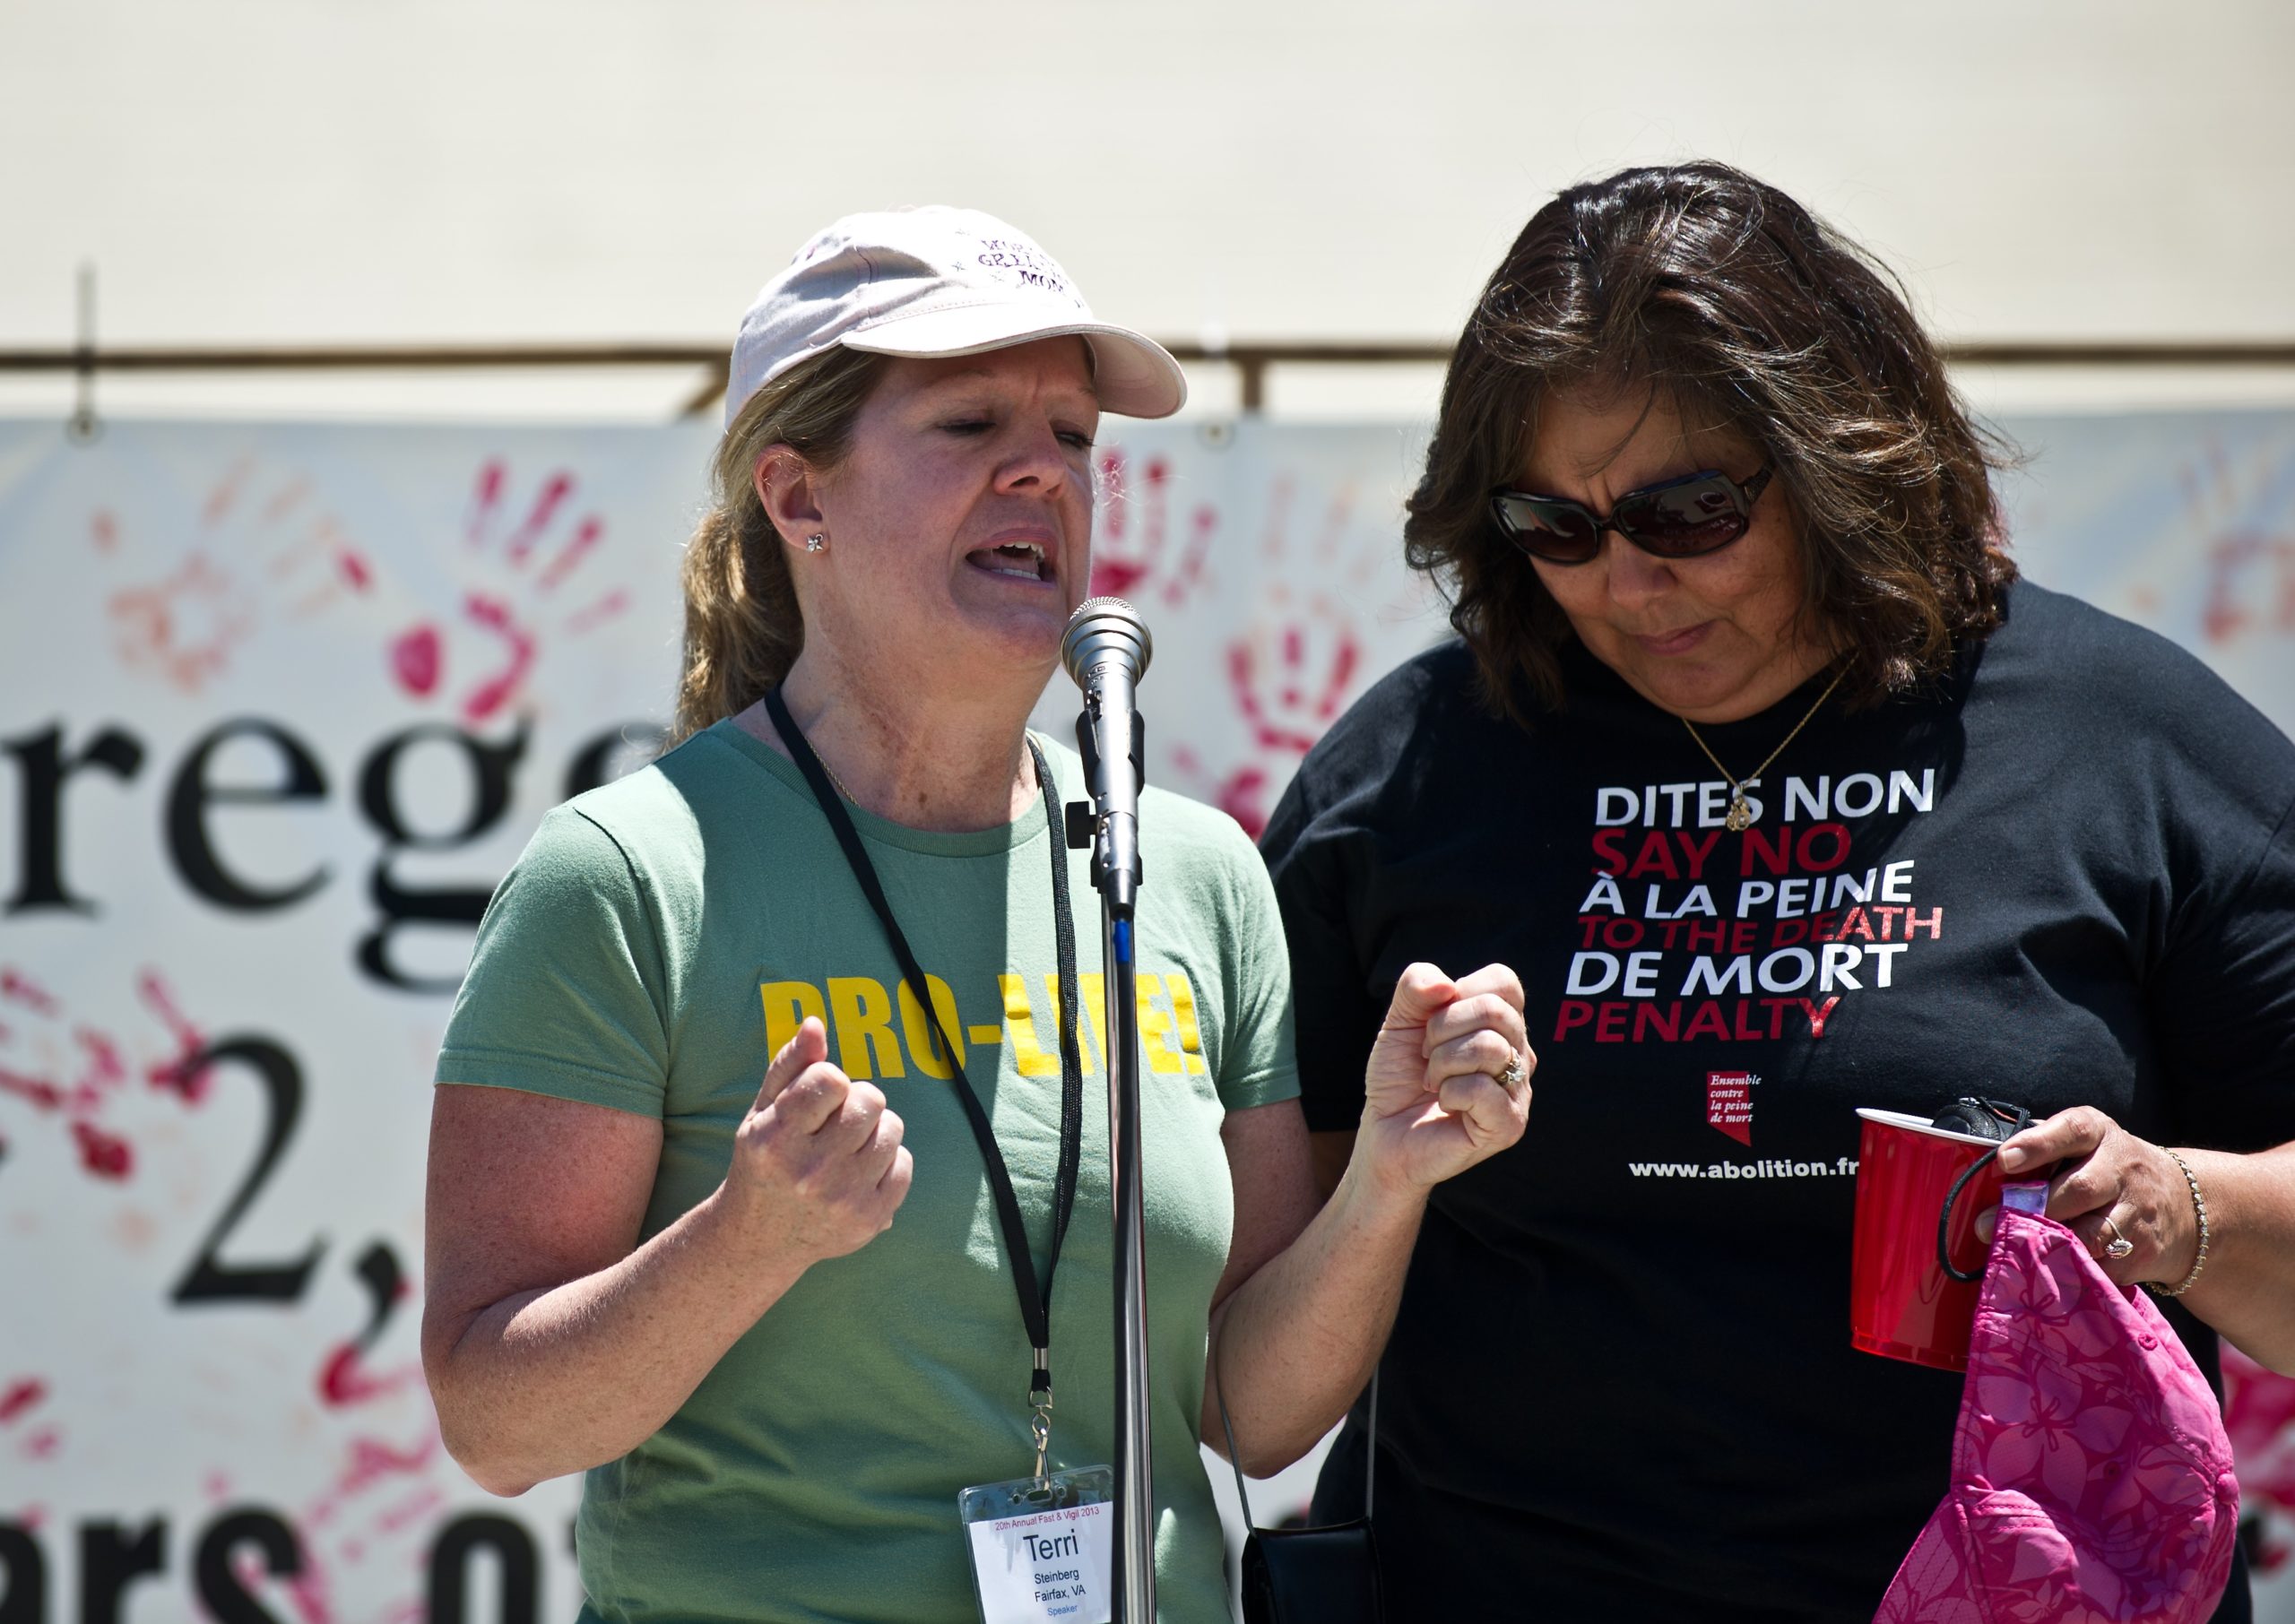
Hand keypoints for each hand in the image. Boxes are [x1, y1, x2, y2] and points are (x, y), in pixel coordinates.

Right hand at [722, 1018, 912, 1264]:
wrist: (760, 1239)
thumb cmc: (764, 1160)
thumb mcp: (762, 1111)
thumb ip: (789, 1065)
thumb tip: (815, 1023)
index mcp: (775, 1139)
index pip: (832, 1079)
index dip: (831, 1081)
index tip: (819, 1099)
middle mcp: (809, 1172)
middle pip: (871, 1100)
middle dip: (858, 1102)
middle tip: (835, 1123)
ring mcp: (842, 1199)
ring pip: (893, 1129)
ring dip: (876, 1130)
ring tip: (847, 1147)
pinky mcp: (869, 1220)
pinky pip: (904, 1165)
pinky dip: (888, 1162)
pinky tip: (859, 1174)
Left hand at [1354, 962, 1531, 1198]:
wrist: (1385, 1132)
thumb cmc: (1400, 1076)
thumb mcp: (1399, 1020)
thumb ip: (1416, 986)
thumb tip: (1445, 985)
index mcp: (1502, 1024)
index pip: (1504, 982)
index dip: (1459, 994)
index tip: (1433, 1023)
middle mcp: (1520, 1054)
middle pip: (1494, 1010)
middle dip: (1442, 1029)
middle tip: (1427, 1057)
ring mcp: (1519, 1091)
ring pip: (1489, 1047)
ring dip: (1442, 1063)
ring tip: (1433, 1082)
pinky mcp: (1509, 1125)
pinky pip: (1482, 1089)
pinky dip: (1449, 1093)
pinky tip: (1446, 1105)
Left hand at [1983, 1106, 2198, 1288]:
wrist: (2185, 1206)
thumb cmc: (2108, 1169)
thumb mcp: (2085, 1145)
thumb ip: (2043, 1152)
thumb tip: (1983, 1175)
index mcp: (2099, 1133)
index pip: (2072, 1131)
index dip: (2037, 1144)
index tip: (2004, 1160)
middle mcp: (2122, 1169)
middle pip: (2080, 1189)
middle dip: (2034, 1209)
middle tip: (1988, 1224)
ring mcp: (2137, 1211)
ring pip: (2093, 1233)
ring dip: (2052, 1245)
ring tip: (2018, 1251)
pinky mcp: (2143, 1250)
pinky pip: (2102, 1266)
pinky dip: (2074, 1271)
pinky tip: (2052, 1271)